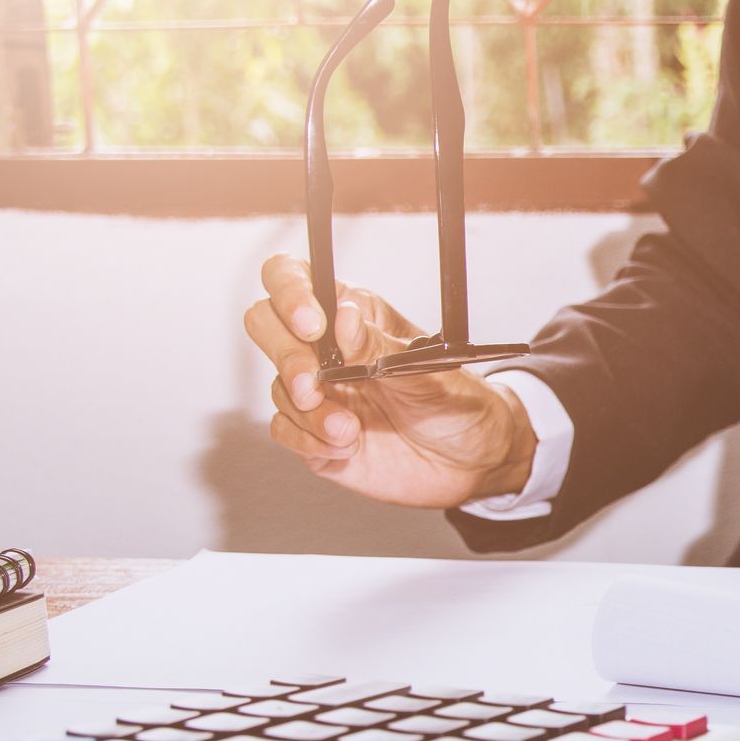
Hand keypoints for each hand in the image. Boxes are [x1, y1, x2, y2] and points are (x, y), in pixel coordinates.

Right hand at [244, 254, 535, 508]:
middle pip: (266, 325)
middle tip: (314, 386)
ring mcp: (318, 392)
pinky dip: (308, 441)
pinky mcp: (314, 433)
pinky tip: (346, 448)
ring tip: (350, 431)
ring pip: (278, 386)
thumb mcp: (427, 370)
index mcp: (353, 316)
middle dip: (285, 356)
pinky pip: (285, 430)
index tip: (312, 325)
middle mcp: (327, 350)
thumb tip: (342, 314)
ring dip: (310, 412)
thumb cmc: (457, 403)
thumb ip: (378, 346)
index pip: (295, 278)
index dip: (290, 293)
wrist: (473, 462)